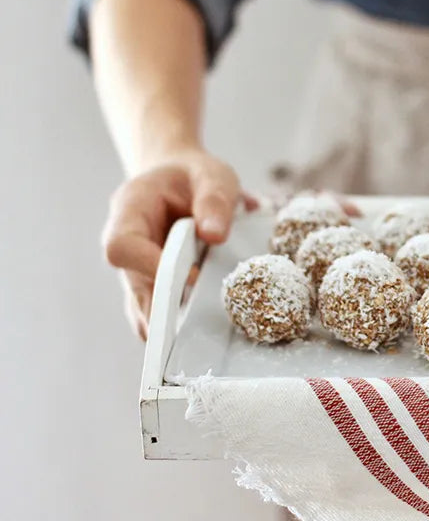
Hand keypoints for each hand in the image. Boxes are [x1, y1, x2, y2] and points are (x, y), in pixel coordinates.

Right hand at [102, 148, 252, 338]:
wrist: (183, 179)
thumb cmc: (196, 176)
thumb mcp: (213, 175)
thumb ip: (215, 199)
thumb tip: (214, 235)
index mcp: (130, 210)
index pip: (122, 246)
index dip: (150, 266)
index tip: (189, 278)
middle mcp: (127, 244)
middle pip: (131, 287)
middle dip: (159, 313)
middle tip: (188, 335)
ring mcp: (138, 269)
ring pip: (141, 309)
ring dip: (166, 328)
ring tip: (193, 345)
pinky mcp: (155, 285)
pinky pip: (158, 312)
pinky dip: (176, 327)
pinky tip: (199, 337)